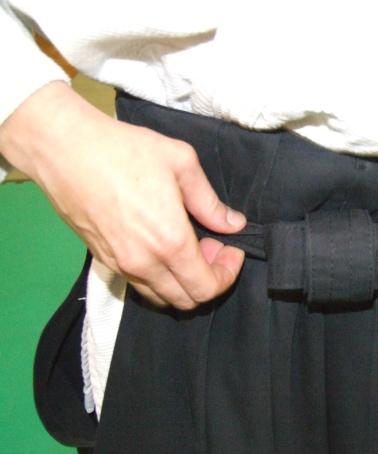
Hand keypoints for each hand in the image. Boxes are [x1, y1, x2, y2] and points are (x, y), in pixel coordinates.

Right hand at [0, 81, 245, 309]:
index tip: (231, 250)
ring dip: (183, 281)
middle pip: (187, 300)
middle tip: (212, 246)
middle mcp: (144, 262)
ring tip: (188, 246)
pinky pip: (139, 284)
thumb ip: (210, 202)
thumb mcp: (182, 163)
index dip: (227, 275)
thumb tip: (233, 224)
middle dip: (209, 279)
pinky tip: (162, 246)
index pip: (207, 288)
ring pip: (161, 297)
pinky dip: (159, 277)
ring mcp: (120, 264)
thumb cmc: (124, 150)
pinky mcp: (103, 259)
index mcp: (170, 242)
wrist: (64, 148)